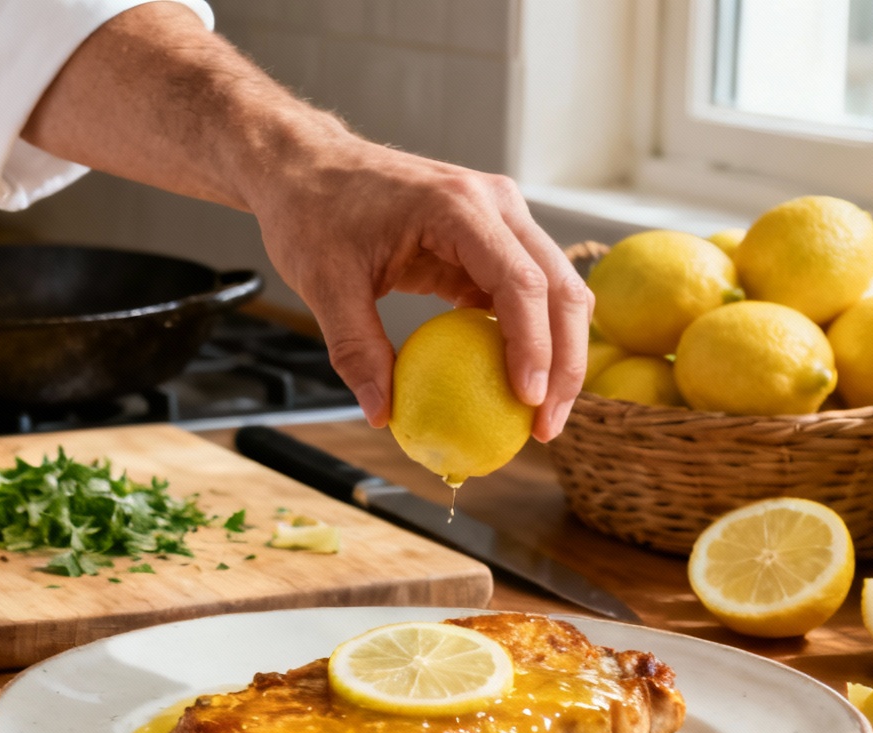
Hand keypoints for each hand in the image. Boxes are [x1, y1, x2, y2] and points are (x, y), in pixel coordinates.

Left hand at [246, 136, 590, 437]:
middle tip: (545, 428)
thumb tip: (381, 415)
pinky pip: (522, 293)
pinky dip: (526, 339)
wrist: (307, 164)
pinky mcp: (488, 239)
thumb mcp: (324, 283)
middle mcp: (495, 205)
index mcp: (459, 207)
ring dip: (556, 354)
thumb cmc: (313, 212)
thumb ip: (355, 348)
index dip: (533, 346)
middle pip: (559, 287)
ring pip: (554, 290)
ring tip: (538, 418)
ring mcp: (499, 219)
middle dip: (565, 363)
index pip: (520, 282)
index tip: (526, 401)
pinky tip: (512, 386)